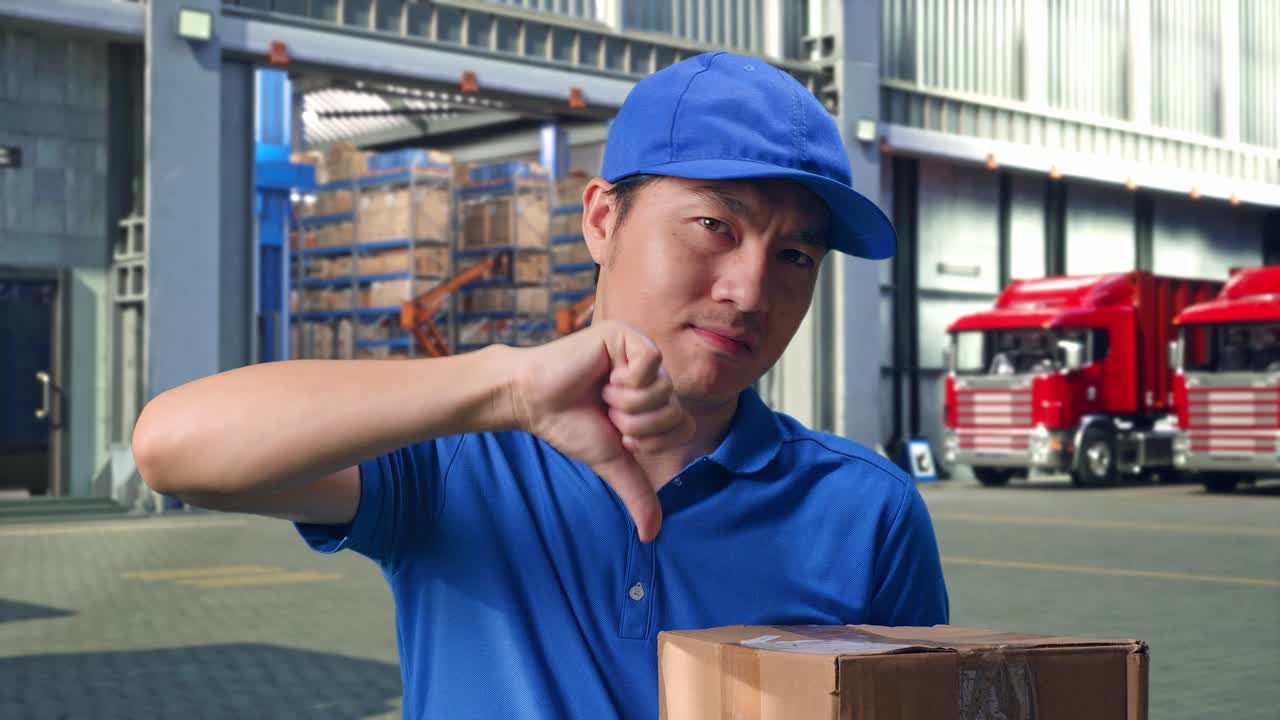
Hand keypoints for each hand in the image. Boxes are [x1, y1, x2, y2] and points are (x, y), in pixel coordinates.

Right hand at [508, 321, 694, 541]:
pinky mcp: (627, 335)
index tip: (620, 434)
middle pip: (674, 410)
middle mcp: (655, 374)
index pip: (684, 426)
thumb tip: (652, 535)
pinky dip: (625, 380)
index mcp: (656, 399)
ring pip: (662, 390)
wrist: (534, 401)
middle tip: (607, 412)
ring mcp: (642, 352)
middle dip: (636, 424)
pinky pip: (650, 364)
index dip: (651, 439)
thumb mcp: (612, 461)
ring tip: (602, 394)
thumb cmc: (570, 425)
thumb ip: (636, 492)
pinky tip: (603, 375)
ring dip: (625, 404)